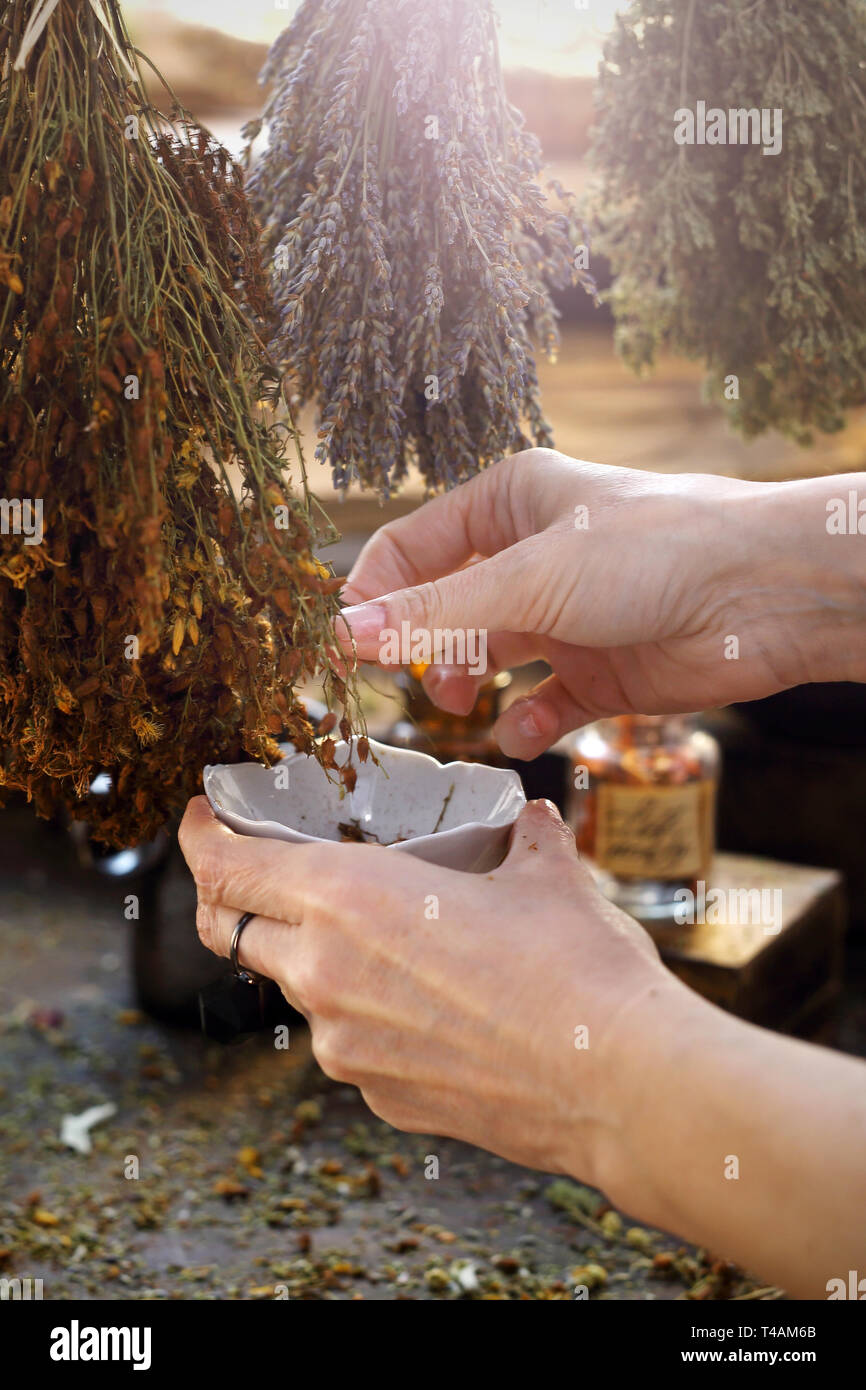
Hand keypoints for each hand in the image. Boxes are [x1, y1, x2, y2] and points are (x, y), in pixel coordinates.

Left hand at [178, 795, 665, 1178]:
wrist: (621, 1084)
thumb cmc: (578, 967)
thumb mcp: (547, 876)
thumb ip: (523, 838)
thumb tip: (529, 821)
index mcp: (347, 901)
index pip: (227, 868)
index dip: (202, 838)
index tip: (203, 819)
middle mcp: (324, 976)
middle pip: (234, 930)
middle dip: (234, 895)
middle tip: (265, 868)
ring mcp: (345, 1048)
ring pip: (299, 988)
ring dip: (318, 957)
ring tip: (387, 939)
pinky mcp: (378, 1098)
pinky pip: (349, 1042)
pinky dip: (367, 1013)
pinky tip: (431, 1004)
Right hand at [338, 450, 865, 758]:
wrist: (764, 595)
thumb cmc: (655, 549)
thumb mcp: (529, 578)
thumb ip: (436, 613)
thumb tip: (346, 635)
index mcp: (508, 504)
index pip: (410, 548)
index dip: (373, 596)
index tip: (344, 647)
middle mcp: (532, 557)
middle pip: (444, 607)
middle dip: (421, 648)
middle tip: (408, 682)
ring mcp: (567, 617)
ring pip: (488, 658)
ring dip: (466, 684)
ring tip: (465, 701)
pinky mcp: (601, 670)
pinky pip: (543, 704)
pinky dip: (526, 723)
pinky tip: (524, 733)